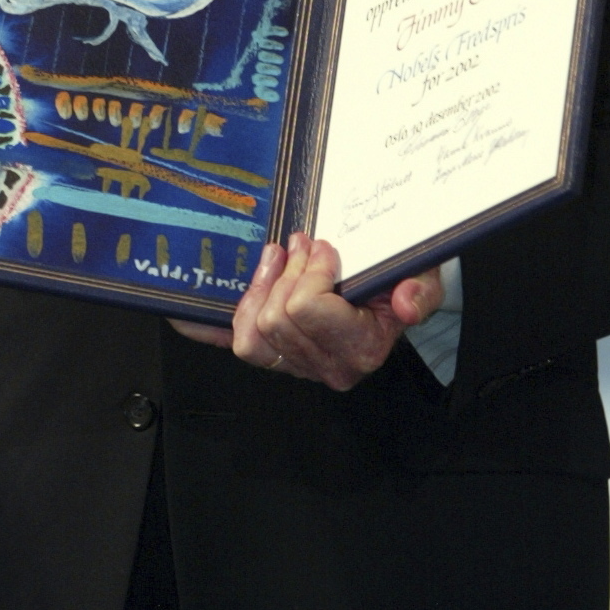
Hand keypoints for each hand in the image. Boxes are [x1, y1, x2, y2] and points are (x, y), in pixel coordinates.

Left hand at [169, 233, 443, 391]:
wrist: (397, 289)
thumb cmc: (404, 278)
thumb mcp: (425, 275)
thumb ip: (421, 290)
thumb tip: (407, 304)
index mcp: (362, 349)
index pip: (308, 310)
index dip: (310, 271)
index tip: (324, 248)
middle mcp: (329, 367)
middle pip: (277, 318)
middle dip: (287, 272)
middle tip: (301, 243)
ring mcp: (298, 365)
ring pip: (253, 333)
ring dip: (262, 286)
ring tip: (277, 256)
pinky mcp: (276, 356)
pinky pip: (235, 344)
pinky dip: (211, 327)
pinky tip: (185, 314)